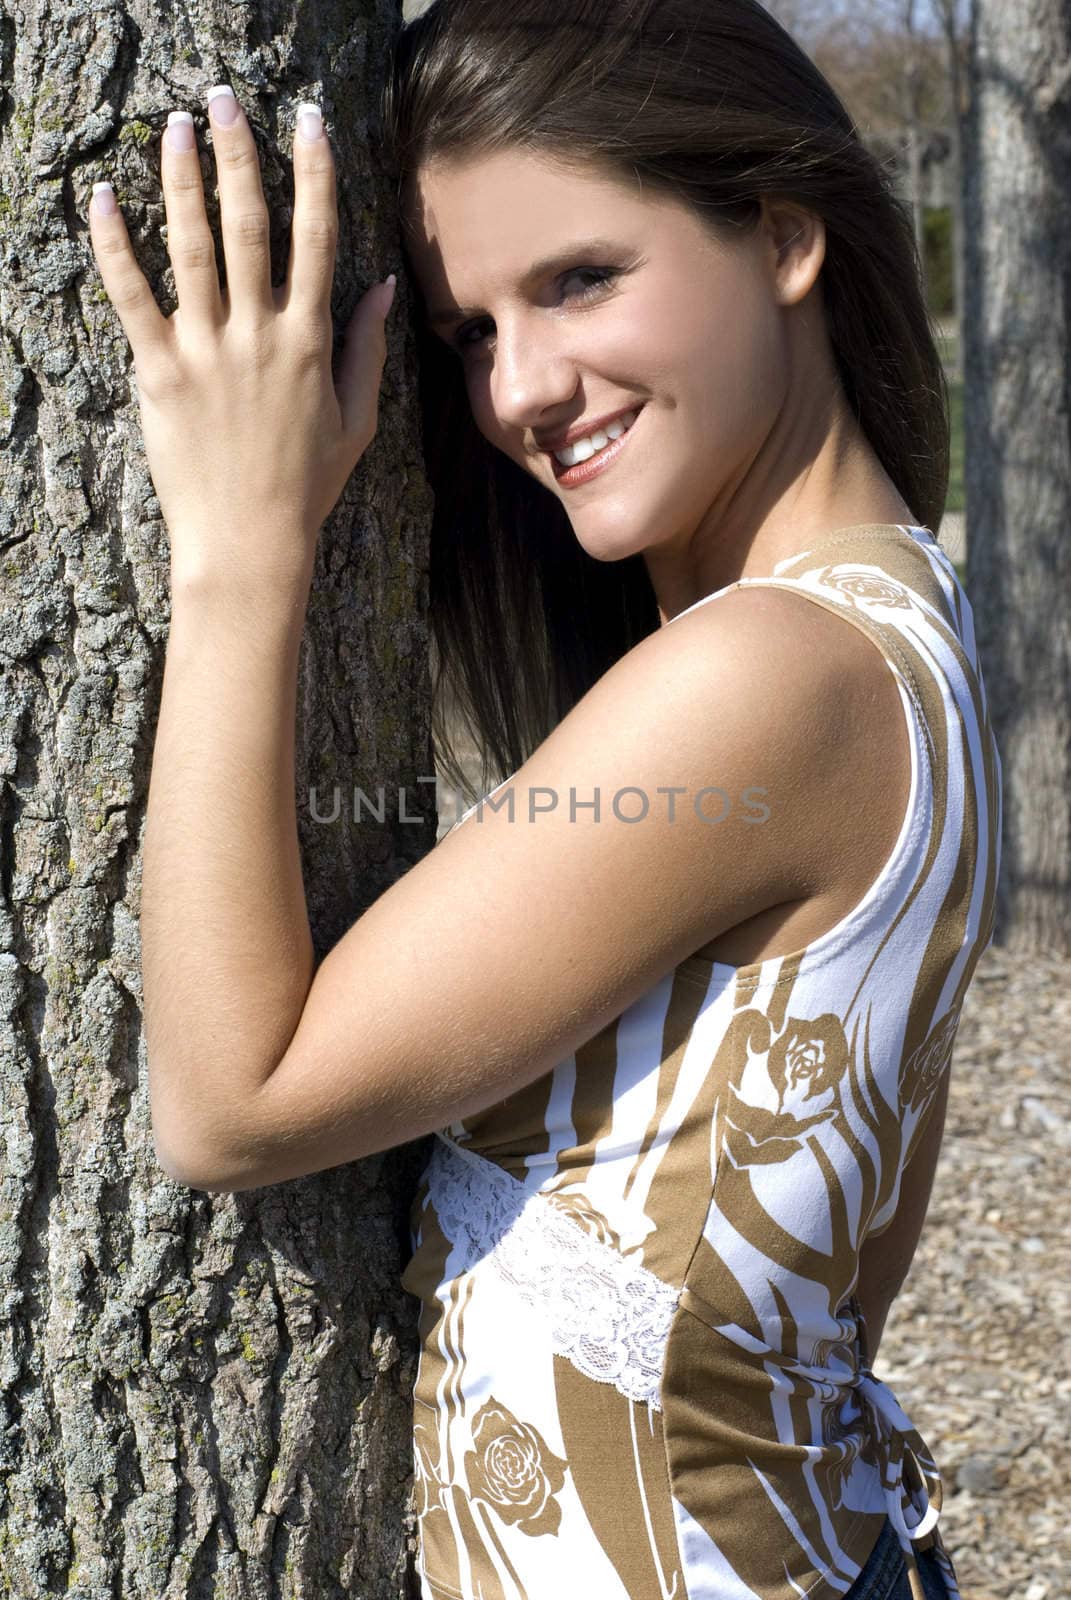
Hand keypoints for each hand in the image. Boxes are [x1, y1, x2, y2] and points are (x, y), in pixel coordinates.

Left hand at [88, 88, 394, 599]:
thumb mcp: (356, 421)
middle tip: (226, 100)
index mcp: (310, 340)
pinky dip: (114, 246)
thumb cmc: (306, 486)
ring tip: (175, 127)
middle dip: (240, 155)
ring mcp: (207, 351)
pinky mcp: (160, 373)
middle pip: (251, 225)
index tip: (309, 122)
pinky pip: (132, 297)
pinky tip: (102, 200)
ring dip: (182, 179)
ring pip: (193, 247)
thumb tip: (383, 288)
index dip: (314, 173)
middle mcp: (260, 334)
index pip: (317, 238)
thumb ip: (366, 349)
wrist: (250, 542)